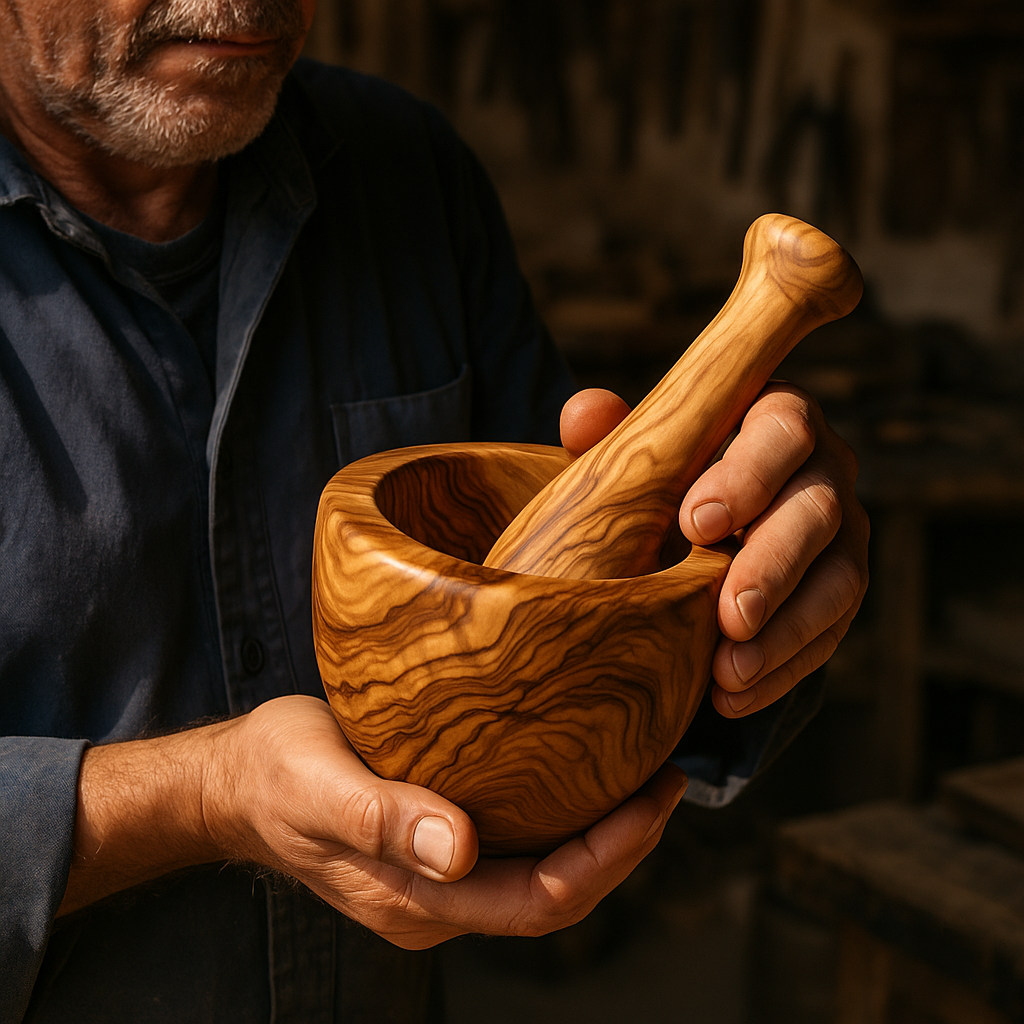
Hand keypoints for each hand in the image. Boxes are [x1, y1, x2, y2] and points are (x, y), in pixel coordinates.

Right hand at [210, 695, 687, 948]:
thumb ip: (384, 820)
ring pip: (543, 876)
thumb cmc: (274, 775)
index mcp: (419, 898)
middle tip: (667, 780)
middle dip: (623, 849)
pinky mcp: (437, 850)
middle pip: (557, 896)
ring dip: (601, 836)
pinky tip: (580, 776)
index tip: (653, 797)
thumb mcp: (320, 787)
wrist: (237, 781)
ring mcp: (440, 880)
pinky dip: (564, 822)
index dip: (608, 858)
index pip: (541, 900)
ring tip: (643, 776)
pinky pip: (519, 851)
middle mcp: (439, 899)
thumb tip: (461, 850)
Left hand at [560, 384, 868, 717]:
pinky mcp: (839, 592)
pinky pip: (828, 634)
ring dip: (784, 631)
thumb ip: (607, 435)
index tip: (694, 526)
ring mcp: (842, 535)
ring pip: (839, 580)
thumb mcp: (630, 461)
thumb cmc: (653, 485)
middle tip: (728, 614)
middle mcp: (824, 470)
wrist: (683, 542)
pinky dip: (781, 669)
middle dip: (772, 566)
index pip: (783, 429)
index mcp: (774, 418)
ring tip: (728, 673)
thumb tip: (584, 412)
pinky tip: (732, 697)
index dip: (748, 475)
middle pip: (819, 509)